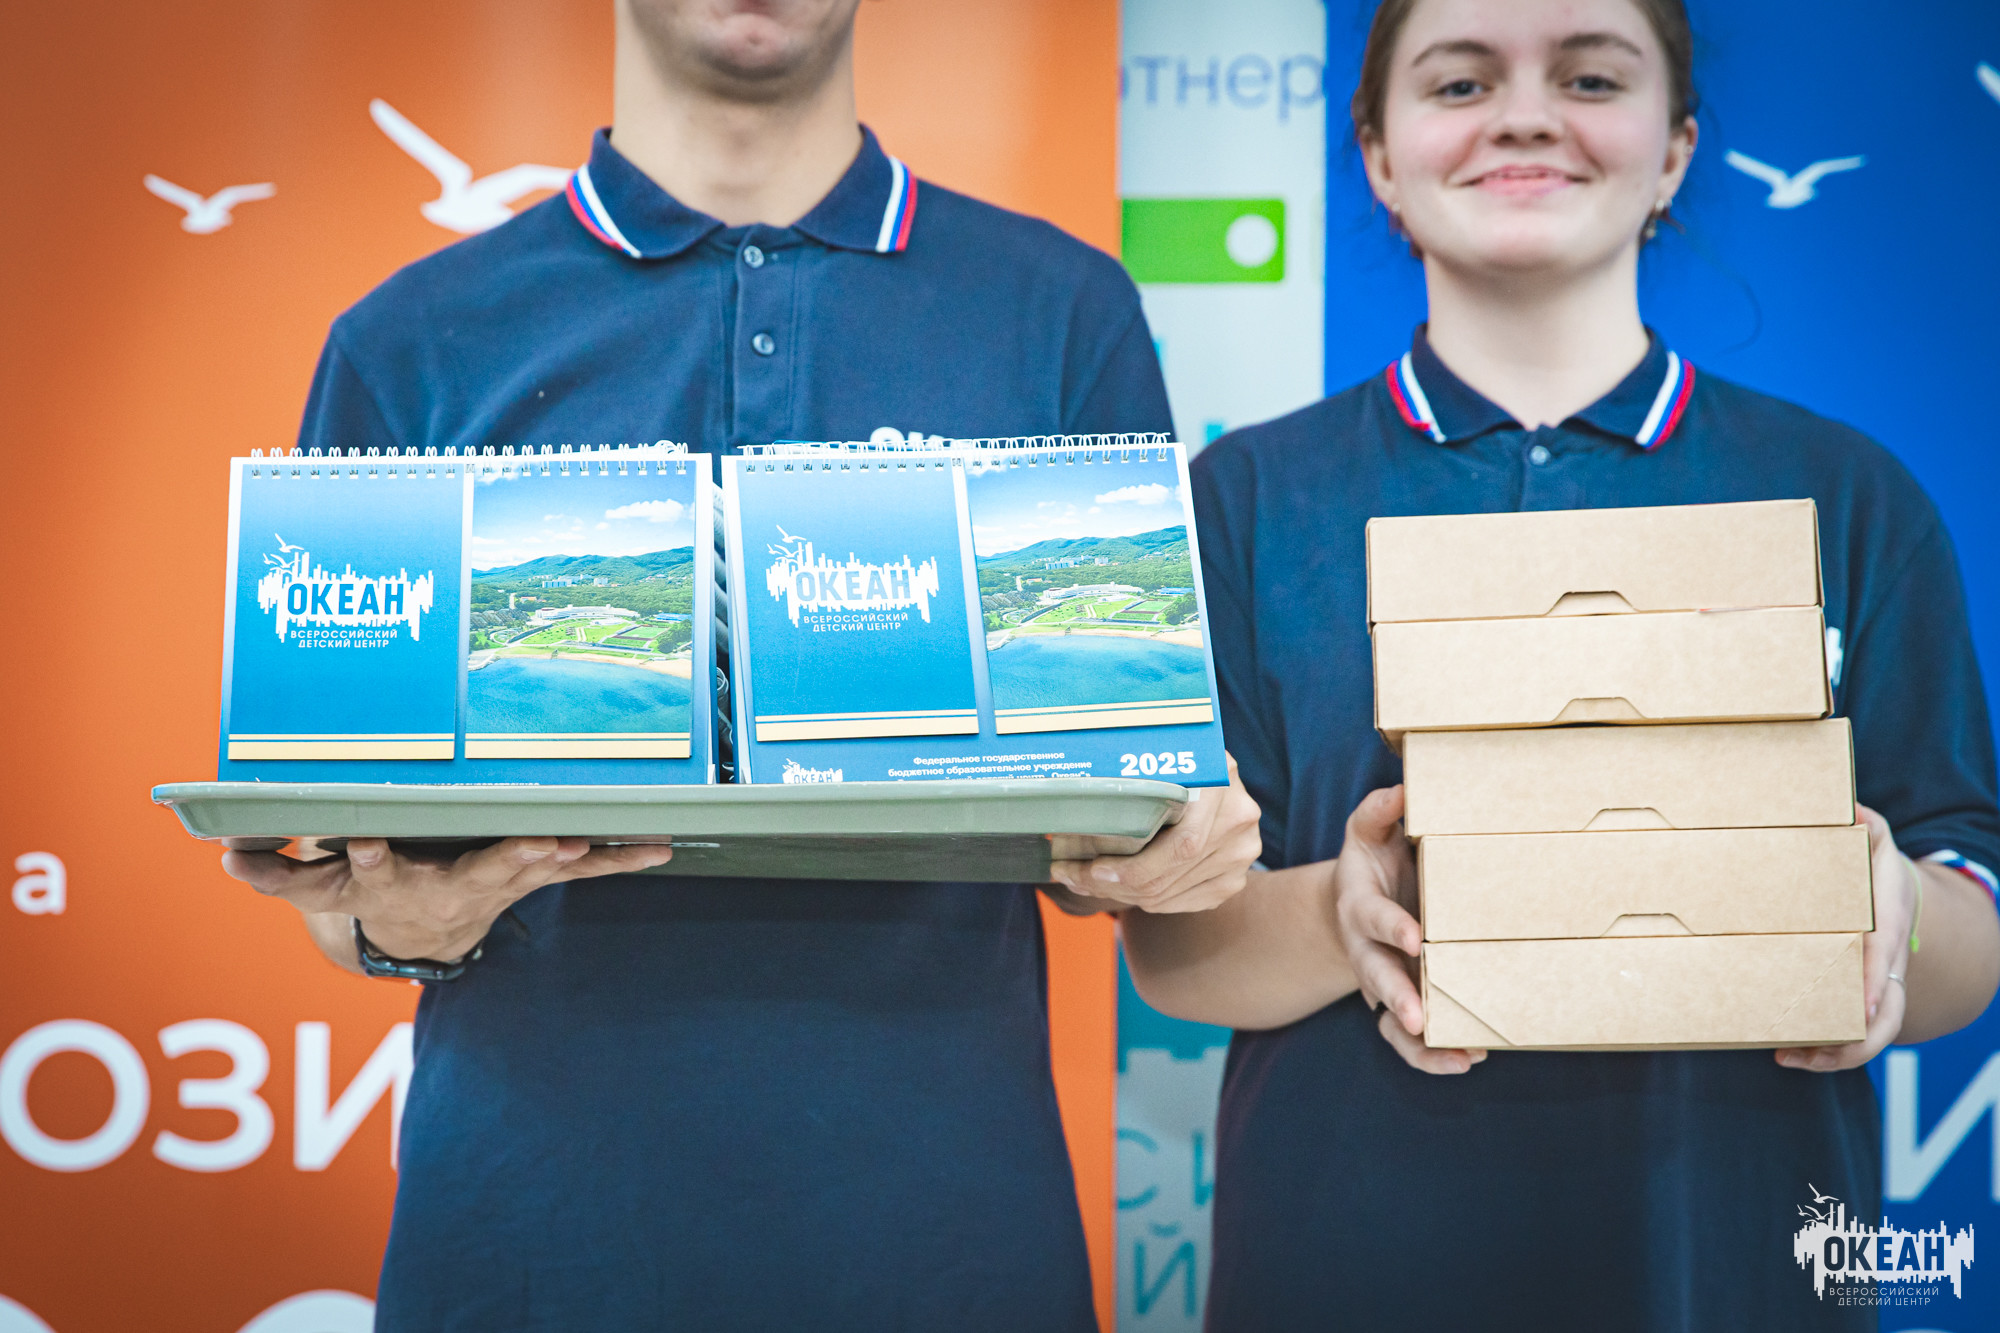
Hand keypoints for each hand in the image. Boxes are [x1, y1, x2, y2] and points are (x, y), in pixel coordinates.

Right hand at [221, 837, 674, 962]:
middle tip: (534, 844)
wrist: (422, 937)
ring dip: (562, 859)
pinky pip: (582, 870)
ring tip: (587, 844)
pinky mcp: (531, 879)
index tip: (361, 837)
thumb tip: (219, 857)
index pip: (372, 867)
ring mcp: (498, 885)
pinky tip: (663, 846)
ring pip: (533, 871)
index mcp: (392, 884)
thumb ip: (271, 876)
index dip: (365, 856)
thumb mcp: (314, 893)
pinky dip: (620, 857)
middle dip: (503, 859)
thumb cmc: (368, 895)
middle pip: (476, 874)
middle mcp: (451, 888)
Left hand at [1046, 753, 1260, 912]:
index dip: (1133, 868)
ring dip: (1119, 895)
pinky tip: (1115, 888)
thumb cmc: (1172, 758)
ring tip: (1081, 881)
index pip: (1182, 847)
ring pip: (1167, 896)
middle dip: (1109, 884)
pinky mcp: (1233, 879)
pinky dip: (1143, 901)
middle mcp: (1238, 820)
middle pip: (1168, 877)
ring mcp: (1241, 854)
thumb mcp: (1157, 751)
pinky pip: (1180, 904)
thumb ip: (1128, 772)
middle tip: (1069, 876)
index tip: (1091, 869)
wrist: (1212, 771)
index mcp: (1220, 781)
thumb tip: (1068, 806)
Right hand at [1332, 785, 1485, 1074]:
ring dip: (1421, 1042)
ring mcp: (1383, 980)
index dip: (1391, 927)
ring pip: (1390, 1022)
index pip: (1371, 917)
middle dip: (1397, 997)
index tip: (1415, 938)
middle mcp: (1366, 950)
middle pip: (1375, 977)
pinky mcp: (1402, 1002)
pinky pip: (1408, 1040)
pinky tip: (1470, 1058)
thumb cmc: (1375, 860)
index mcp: (1358, 905)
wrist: (1361, 900)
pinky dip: (1432, 1055)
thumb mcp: (1369, 831)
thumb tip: (1403, 791)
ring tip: (1461, 1056)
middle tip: (1418, 1017)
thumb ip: (1380, 813)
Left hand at [1775, 805, 1915, 1071]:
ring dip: (1835, 1053)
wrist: (1896, 892)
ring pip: (1872, 1033)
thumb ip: (1866, 823)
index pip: (1885, 957)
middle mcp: (1888, 961)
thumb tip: (1849, 809)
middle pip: (1886, 1013)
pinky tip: (1789, 1050)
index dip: (1878, 981)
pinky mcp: (1861, 996)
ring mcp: (1879, 983)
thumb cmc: (1873, 865)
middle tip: (1808, 1050)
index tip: (1867, 1004)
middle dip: (1855, 1040)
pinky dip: (1827, 1048)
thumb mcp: (1876, 840)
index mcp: (1888, 924)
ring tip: (1788, 1057)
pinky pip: (1853, 1032)